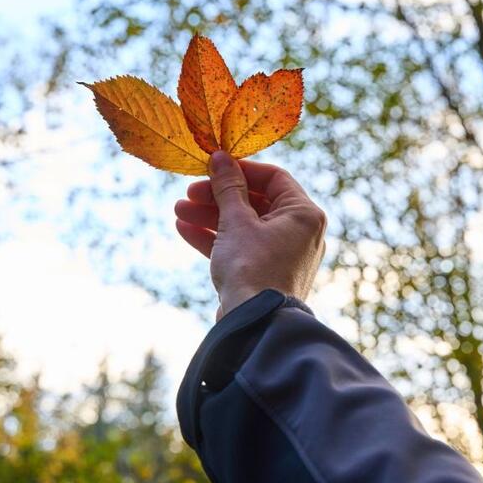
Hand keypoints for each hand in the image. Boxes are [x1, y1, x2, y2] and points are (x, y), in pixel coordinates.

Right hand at [174, 151, 326, 318]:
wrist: (255, 324)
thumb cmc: (252, 268)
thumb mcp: (237, 221)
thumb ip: (228, 187)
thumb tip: (221, 157)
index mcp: (304, 214)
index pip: (274, 177)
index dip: (241, 169)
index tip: (212, 166)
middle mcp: (300, 232)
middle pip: (256, 201)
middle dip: (219, 196)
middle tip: (189, 192)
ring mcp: (284, 254)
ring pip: (246, 225)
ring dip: (212, 216)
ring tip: (179, 210)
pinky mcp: (267, 272)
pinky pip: (242, 247)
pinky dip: (217, 238)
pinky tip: (184, 229)